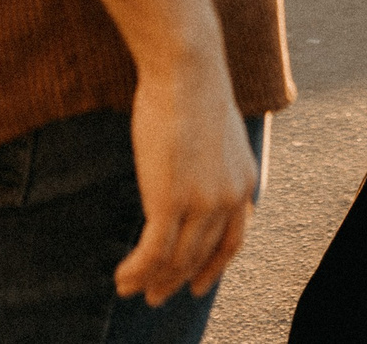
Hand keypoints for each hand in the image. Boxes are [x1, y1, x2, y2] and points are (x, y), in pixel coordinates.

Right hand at [116, 56, 259, 304]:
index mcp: (244, 182)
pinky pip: (153, 252)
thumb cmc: (191, 89)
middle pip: (200, 255)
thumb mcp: (212, 133)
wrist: (187, 69)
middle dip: (176, 280)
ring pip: (175, 260)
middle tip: (156, 297)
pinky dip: (137, 270)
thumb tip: (188, 172)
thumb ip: (208, 162)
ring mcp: (202, 203)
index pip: (232, 240)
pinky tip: (122, 278)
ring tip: (130, 290)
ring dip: (152, 281)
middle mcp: (229, 199)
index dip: (214, 267)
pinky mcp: (170, 201)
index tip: (197, 284)